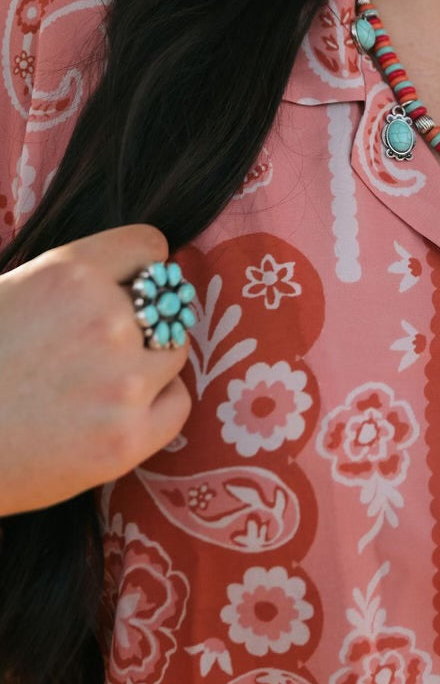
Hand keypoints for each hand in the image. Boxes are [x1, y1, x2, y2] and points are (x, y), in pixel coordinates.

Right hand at [0, 226, 191, 514]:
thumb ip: (73, 282)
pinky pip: (178, 403)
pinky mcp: (128, 438)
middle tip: (101, 348)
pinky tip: (118, 412)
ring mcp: (124, 380)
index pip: (149, 246)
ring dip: (148, 363)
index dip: (137, 268)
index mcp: (71, 272)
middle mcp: (107, 319)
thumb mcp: (9, 292)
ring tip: (100, 383)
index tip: (126, 287)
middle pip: (166, 303)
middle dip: (141, 321)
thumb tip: (130, 278)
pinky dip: (156, 405)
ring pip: (174, 352)